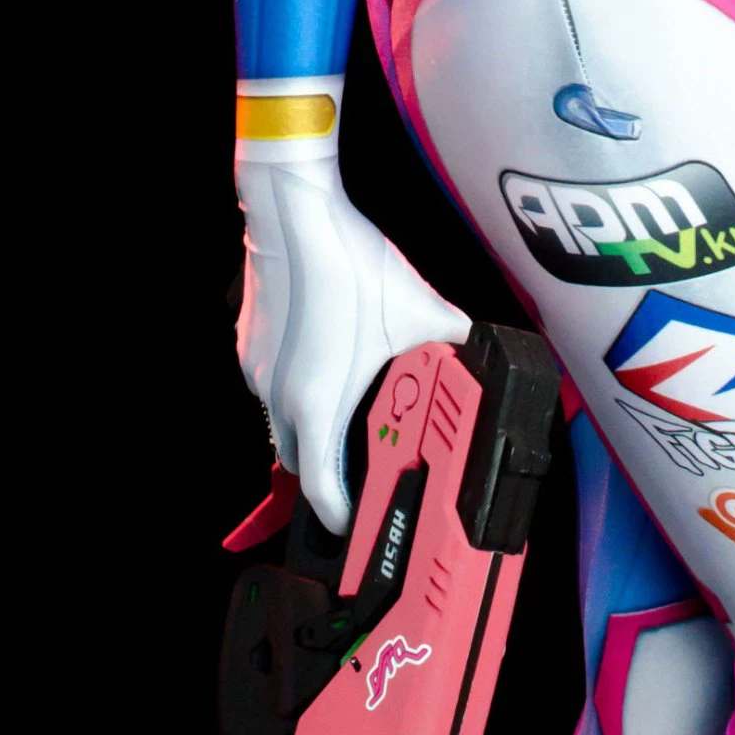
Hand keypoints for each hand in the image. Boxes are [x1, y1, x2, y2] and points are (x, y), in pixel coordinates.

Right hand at [235, 147, 470, 533]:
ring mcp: (258, 370)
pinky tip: (330, 356)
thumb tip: (484, 349)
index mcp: (318, 401)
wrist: (292, 210)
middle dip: (328, 473)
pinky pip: (272, 384)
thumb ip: (454, 336)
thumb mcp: (417, 305)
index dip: (340, 515)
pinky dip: (298, 387)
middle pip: (298, 461)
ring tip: (352, 405)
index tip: (357, 523)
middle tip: (363, 466)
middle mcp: (278, 395)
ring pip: (282, 420)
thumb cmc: (348, 261)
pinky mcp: (250, 344)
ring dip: (313, 424)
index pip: (319, 488)